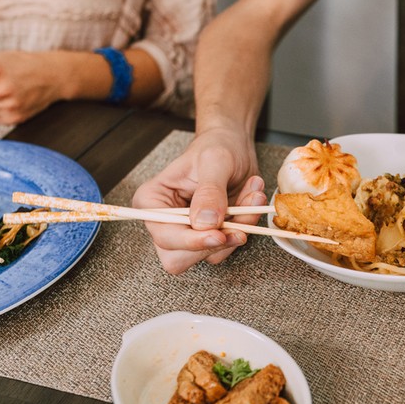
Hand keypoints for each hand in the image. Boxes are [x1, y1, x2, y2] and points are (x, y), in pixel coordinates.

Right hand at [132, 130, 265, 273]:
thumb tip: (206, 224)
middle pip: (180, 258)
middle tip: (241, 224)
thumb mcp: (214, 161)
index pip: (165, 236)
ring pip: (211, 254)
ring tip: (252, 196)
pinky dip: (246, 224)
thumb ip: (210, 192)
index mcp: (152, 202)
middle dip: (215, 242)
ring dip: (238, 228)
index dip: (190, 241)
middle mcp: (166, 223)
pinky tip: (252, 200)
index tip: (218, 235)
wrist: (234, 145)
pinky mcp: (211, 236)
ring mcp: (189, 233)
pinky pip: (229, 245)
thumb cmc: (217, 146)